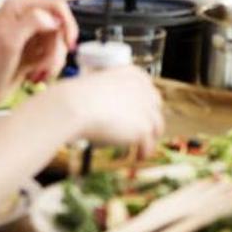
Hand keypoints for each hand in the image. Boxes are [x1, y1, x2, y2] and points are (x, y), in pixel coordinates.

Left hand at [0, 0, 78, 105]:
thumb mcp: (9, 41)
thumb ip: (31, 23)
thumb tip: (53, 18)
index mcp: (19, 8)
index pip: (56, 6)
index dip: (67, 23)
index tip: (68, 42)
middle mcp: (26, 18)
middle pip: (61, 27)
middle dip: (58, 49)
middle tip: (48, 64)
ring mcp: (32, 35)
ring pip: (60, 43)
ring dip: (54, 61)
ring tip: (39, 73)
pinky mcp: (35, 51)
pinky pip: (55, 56)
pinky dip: (50, 68)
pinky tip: (36, 75)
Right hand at [45, 66, 164, 157]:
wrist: (75, 106)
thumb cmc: (76, 98)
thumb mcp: (99, 88)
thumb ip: (112, 96)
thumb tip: (112, 112)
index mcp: (132, 74)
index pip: (148, 89)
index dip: (145, 105)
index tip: (140, 116)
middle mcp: (143, 88)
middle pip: (155, 107)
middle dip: (149, 120)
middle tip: (141, 133)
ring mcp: (145, 108)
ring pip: (156, 126)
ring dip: (150, 138)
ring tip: (142, 148)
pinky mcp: (143, 127)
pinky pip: (149, 143)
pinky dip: (145, 151)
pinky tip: (139, 156)